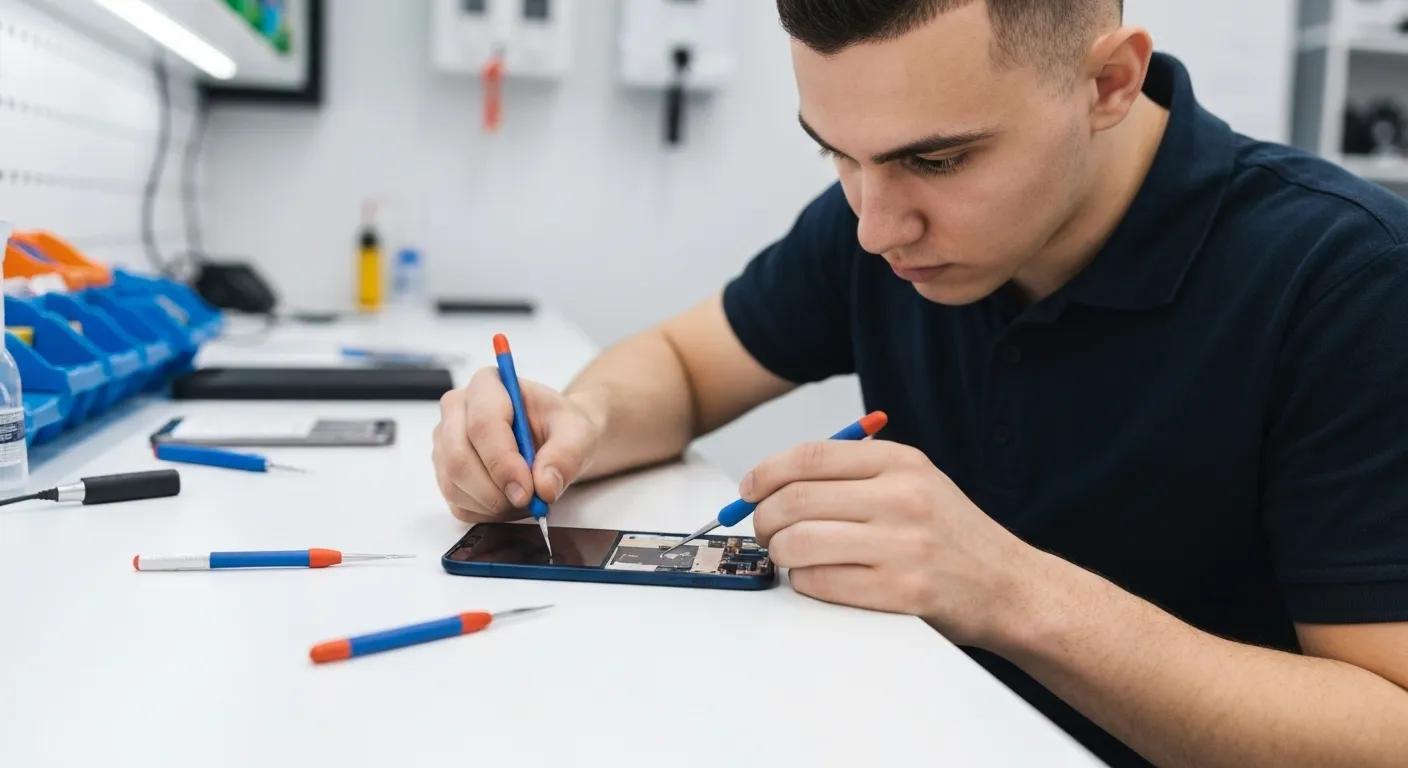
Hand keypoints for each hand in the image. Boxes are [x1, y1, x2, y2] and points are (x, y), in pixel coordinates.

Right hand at [432, 367, 603, 522]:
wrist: (556, 439)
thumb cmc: (561, 427)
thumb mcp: (578, 432)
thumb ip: (567, 455)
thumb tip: (544, 486)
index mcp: (487, 384)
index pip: (482, 425)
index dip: (503, 462)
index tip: (528, 490)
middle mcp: (457, 409)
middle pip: (459, 458)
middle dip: (496, 490)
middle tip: (529, 501)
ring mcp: (446, 442)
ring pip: (454, 484)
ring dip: (493, 503)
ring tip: (526, 496)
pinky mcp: (445, 472)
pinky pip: (457, 503)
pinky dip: (487, 512)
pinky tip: (511, 500)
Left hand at [747, 439, 1033, 646]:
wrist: (1010, 586)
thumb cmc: (951, 535)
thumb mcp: (917, 481)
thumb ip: (855, 473)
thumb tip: (774, 481)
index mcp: (901, 463)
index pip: (811, 457)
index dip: (766, 473)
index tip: (749, 490)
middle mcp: (903, 498)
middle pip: (797, 499)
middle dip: (763, 518)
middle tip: (763, 530)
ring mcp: (904, 546)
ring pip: (801, 543)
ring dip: (780, 553)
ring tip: (788, 556)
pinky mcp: (902, 592)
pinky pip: (822, 583)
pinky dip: (804, 582)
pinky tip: (814, 579)